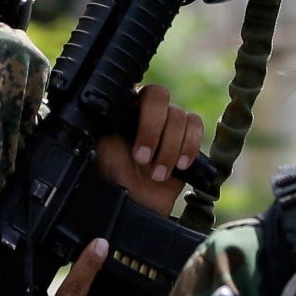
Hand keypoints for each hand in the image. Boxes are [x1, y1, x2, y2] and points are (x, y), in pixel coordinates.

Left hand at [92, 84, 207, 217]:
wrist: (135, 204)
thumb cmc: (113, 177)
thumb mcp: (100, 149)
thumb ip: (102, 125)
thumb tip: (101, 109)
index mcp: (125, 109)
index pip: (136, 91)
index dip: (143, 117)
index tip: (137, 150)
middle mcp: (148, 112)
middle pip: (160, 96)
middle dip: (153, 131)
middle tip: (143, 159)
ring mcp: (169, 124)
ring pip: (179, 116)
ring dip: (169, 148)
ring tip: (157, 174)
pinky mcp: (187, 139)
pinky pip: (195, 126)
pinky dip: (189, 146)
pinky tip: (179, 165)